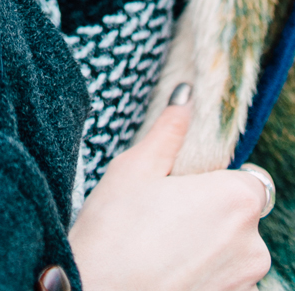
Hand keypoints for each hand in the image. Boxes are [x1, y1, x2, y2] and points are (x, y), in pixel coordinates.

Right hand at [70, 92, 270, 290]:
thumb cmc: (115, 233)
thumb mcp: (136, 168)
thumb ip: (170, 131)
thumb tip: (186, 96)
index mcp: (236, 199)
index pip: (248, 178)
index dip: (216, 180)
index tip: (183, 187)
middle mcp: (254, 245)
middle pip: (241, 216)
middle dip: (212, 214)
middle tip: (164, 215)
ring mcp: (246, 283)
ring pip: (233, 252)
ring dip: (208, 247)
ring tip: (160, 246)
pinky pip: (224, 281)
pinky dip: (203, 275)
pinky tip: (167, 272)